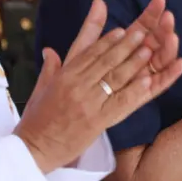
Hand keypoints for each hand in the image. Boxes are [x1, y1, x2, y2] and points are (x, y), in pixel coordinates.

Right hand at [14, 0, 181, 173]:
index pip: (89, 53)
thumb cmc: (36, 122)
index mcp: (64, 77)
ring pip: (114, 78)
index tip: (121, 30)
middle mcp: (77, 86)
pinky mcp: (96, 121)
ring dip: (133, 63)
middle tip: (141, 33)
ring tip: (148, 50)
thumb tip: (50, 51)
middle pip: (105, 61)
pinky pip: (119, 103)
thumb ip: (50, 69)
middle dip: (125, 46)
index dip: (107, 41)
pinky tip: (147, 81)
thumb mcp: (40, 90)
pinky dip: (134, 91)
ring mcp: (88, 103)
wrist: (33, 150)